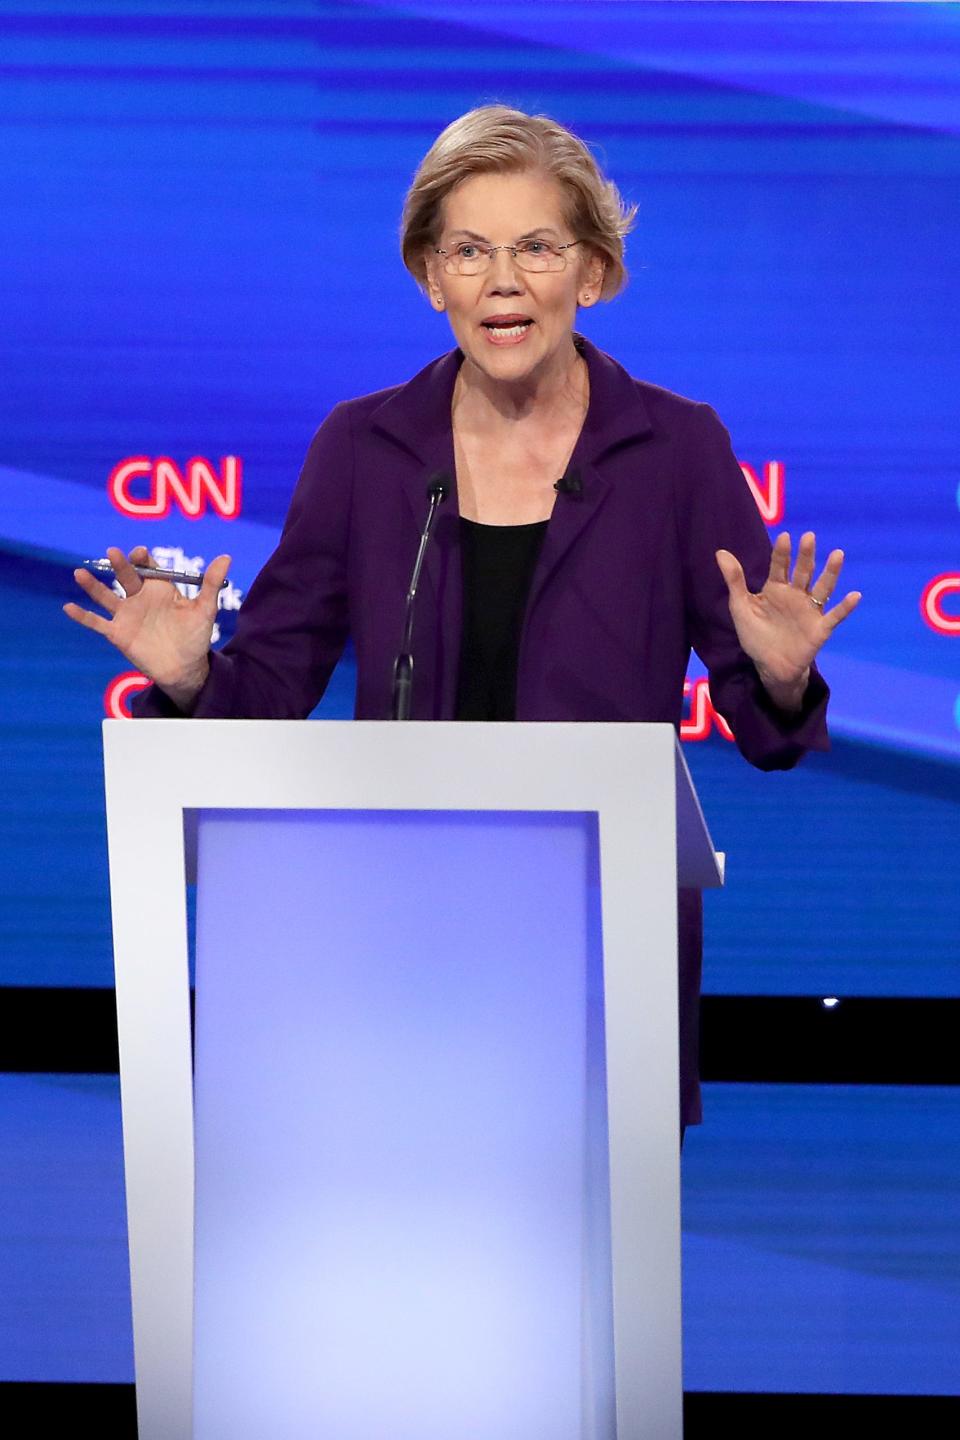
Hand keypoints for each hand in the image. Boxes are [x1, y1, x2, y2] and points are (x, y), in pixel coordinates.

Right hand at [64, 545, 231, 708]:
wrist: (186, 667)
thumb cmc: (195, 637)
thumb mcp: (205, 609)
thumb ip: (211, 583)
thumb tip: (226, 557)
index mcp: (159, 589)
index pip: (148, 568)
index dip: (143, 559)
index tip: (140, 552)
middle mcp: (140, 598)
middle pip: (126, 578)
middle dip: (120, 566)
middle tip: (113, 553)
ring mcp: (127, 615)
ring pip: (106, 597)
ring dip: (92, 586)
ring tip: (79, 574)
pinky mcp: (118, 633)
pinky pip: (97, 623)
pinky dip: (83, 616)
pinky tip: (68, 607)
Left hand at [715, 531, 860, 709]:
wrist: (769, 667)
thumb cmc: (756, 635)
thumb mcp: (740, 607)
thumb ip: (734, 580)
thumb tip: (720, 552)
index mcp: (776, 589)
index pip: (780, 566)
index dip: (782, 553)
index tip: (785, 536)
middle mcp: (796, 595)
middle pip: (803, 572)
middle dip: (806, 555)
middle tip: (809, 537)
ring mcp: (810, 611)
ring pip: (822, 588)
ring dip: (830, 572)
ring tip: (838, 554)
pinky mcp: (820, 628)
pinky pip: (834, 616)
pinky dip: (845, 607)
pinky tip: (855, 595)